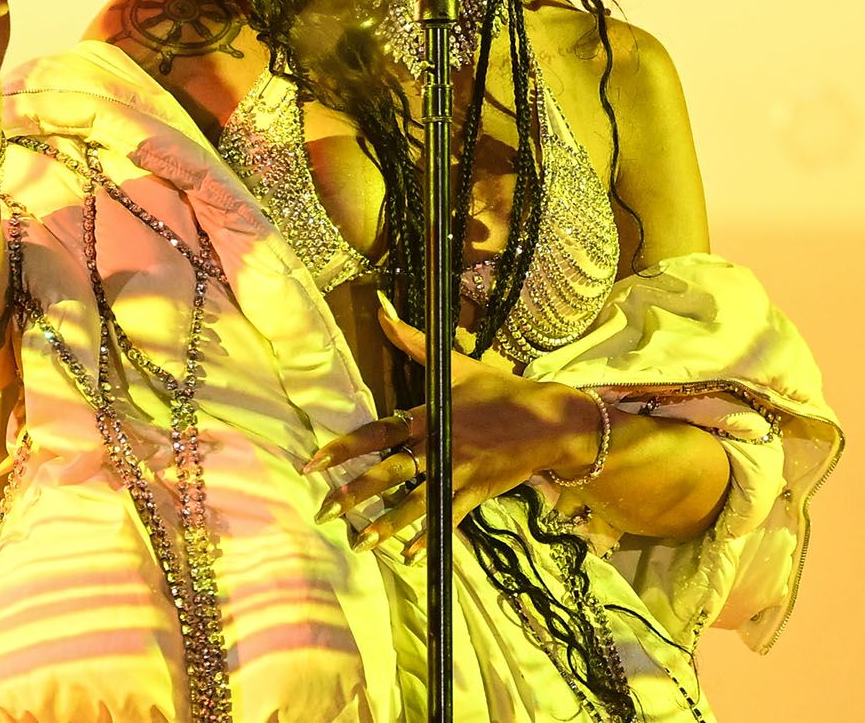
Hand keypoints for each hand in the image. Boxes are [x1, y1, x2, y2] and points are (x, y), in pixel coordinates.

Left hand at [299, 291, 575, 561]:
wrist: (551, 420)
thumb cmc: (501, 389)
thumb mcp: (457, 364)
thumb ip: (413, 342)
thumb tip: (380, 309)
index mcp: (430, 414)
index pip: (378, 431)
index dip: (345, 447)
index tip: (314, 462)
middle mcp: (440, 445)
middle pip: (391, 472)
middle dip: (357, 493)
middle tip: (326, 510)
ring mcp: (459, 472)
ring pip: (416, 502)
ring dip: (387, 523)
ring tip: (360, 542)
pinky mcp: (477, 492)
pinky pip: (449, 518)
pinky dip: (429, 537)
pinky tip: (410, 555)